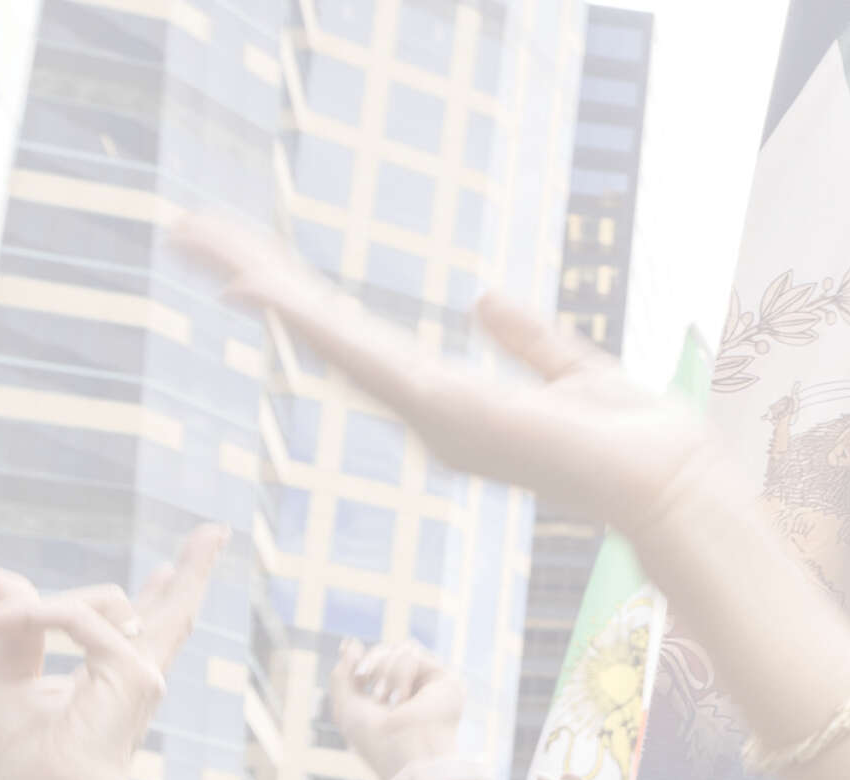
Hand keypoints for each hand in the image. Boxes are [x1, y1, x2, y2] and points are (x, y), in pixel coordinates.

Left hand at [0, 530, 223, 779]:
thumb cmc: (25, 764)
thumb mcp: (4, 686)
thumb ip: (14, 631)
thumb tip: (6, 573)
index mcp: (113, 678)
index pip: (142, 626)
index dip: (158, 593)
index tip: (167, 571)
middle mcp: (137, 672)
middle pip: (173, 610)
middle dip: (192, 569)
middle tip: (216, 531)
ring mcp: (141, 671)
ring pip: (107, 599)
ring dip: (29, 609)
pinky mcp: (134, 673)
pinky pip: (72, 616)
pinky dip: (25, 617)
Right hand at [176, 212, 715, 533]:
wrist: (660, 478)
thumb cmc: (631, 437)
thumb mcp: (571, 370)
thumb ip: (526, 341)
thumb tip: (480, 299)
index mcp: (452, 404)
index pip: (361, 341)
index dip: (303, 303)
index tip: (253, 266)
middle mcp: (425, 413)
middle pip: (325, 333)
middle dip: (259, 280)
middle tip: (189, 231)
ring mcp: (425, 412)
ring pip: (323, 334)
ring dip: (258, 281)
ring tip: (193, 234)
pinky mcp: (438, 408)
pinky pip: (355, 350)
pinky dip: (302, 315)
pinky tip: (251, 280)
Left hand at [326, 640, 466, 779]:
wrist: (403, 752)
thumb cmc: (375, 739)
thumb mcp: (346, 706)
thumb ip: (343, 673)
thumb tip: (350, 642)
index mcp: (395, 697)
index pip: (381, 663)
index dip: (366, 662)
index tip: (358, 674)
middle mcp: (416, 690)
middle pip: (391, 651)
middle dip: (373, 663)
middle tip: (366, 681)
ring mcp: (432, 685)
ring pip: (402, 649)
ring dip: (386, 671)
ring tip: (389, 699)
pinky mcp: (446, 680)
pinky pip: (412, 654)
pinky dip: (399, 674)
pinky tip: (402, 698)